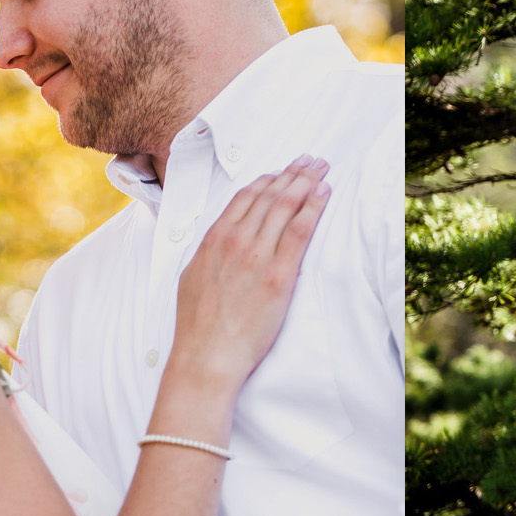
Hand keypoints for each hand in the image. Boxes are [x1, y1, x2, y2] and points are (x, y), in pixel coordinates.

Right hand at [171, 156, 329, 389]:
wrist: (206, 355)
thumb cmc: (198, 326)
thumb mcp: (192, 278)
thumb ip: (208, 255)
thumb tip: (217, 244)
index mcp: (213, 240)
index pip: (245, 197)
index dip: (267, 179)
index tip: (281, 171)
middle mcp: (235, 241)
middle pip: (269, 195)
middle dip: (293, 173)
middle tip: (310, 159)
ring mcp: (257, 255)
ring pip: (285, 206)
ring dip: (306, 182)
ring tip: (321, 168)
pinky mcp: (279, 274)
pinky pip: (299, 230)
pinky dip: (313, 207)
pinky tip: (324, 194)